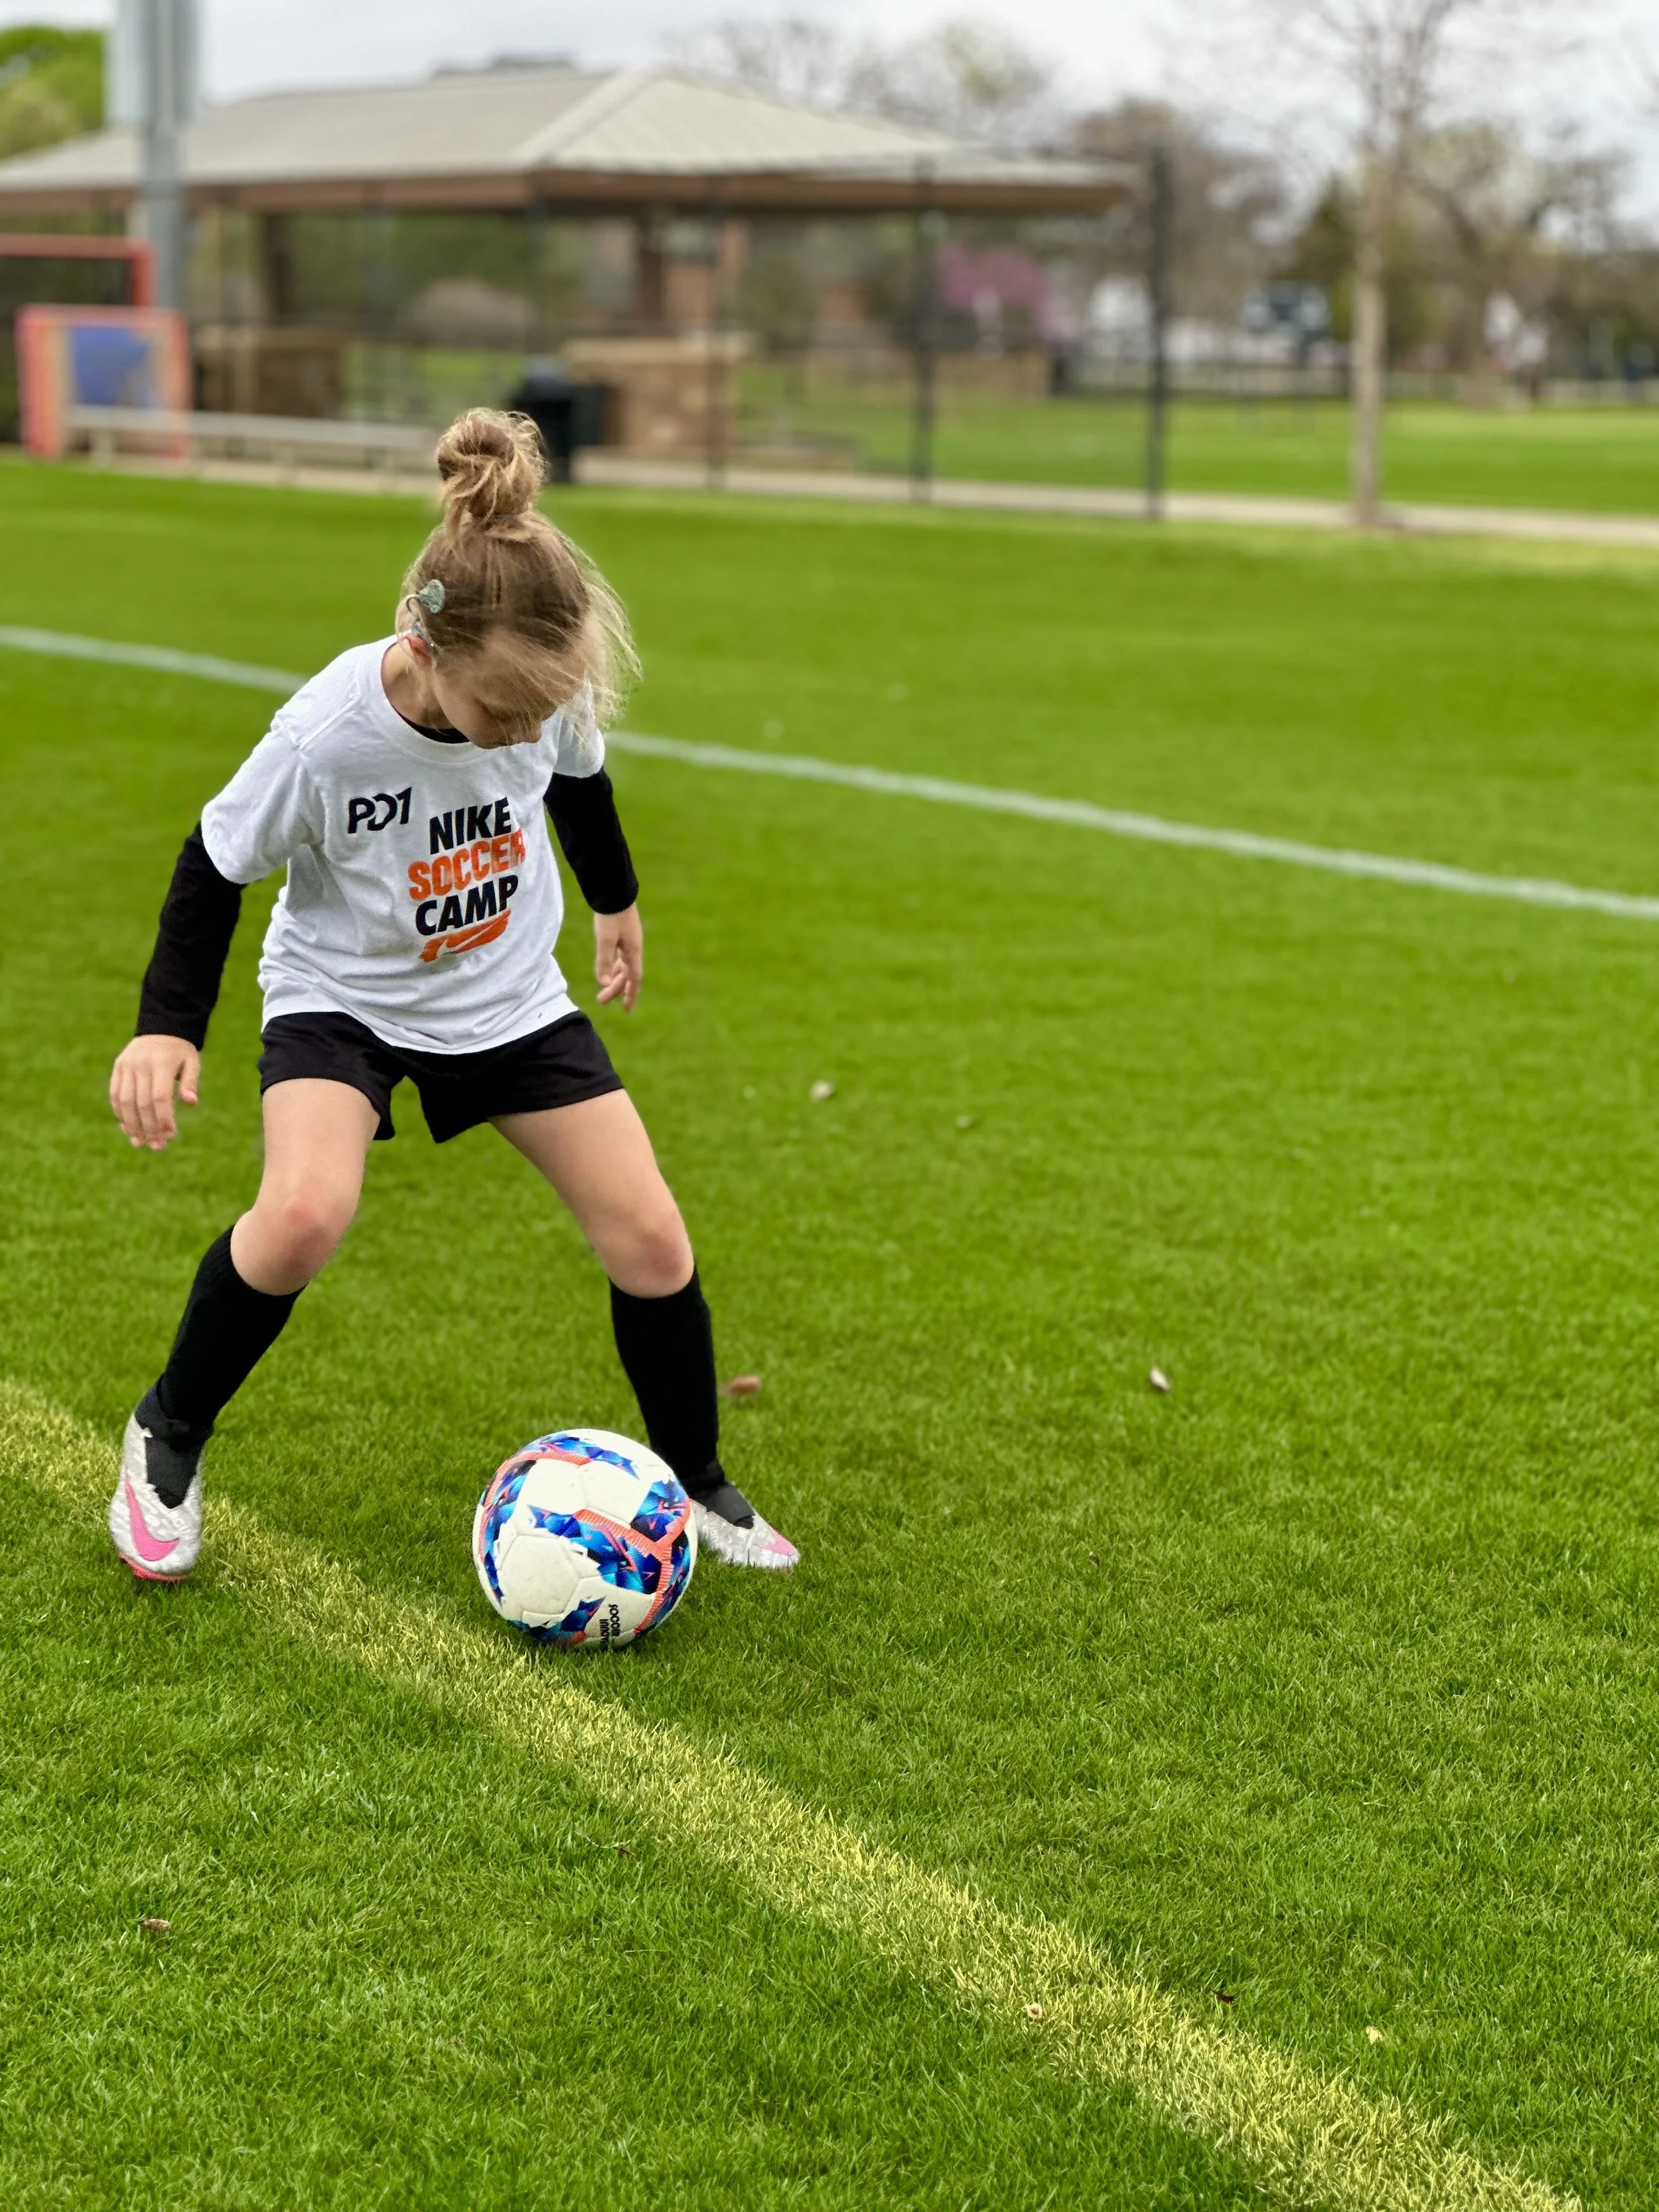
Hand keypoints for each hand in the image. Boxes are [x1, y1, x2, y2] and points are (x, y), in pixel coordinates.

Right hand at [110, 1034, 200, 1151]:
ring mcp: (126, 1066)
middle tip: (157, 1147)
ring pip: (124, 1101)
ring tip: (139, 1143)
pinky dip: (120, 1113)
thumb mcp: (192, 1062)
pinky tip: (128, 1128)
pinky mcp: (118, 1067)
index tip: (171, 1136)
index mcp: (161, 1063)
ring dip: (131, 1125)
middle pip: (142, 1103)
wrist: (161, 1026)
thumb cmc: (180, 1050)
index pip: (159, 1098)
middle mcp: (140, 1065)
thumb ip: (191, 1082)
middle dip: (149, 1128)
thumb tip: (191, 1103)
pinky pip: (115, 1094)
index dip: (163, 1119)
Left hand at [594, 904, 642, 1011]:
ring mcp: (630, 941)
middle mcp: (634, 948)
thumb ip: (603, 961)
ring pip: (624, 966)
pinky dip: (615, 965)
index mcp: (633, 951)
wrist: (614, 890)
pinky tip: (608, 968)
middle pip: (627, 975)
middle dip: (616, 989)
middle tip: (600, 1000)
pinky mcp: (624, 934)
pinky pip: (622, 956)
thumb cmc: (610, 914)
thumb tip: (603, 983)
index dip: (630, 995)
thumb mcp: (604, 939)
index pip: (634, 979)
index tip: (626, 1010)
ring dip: (615, 978)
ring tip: (604, 987)